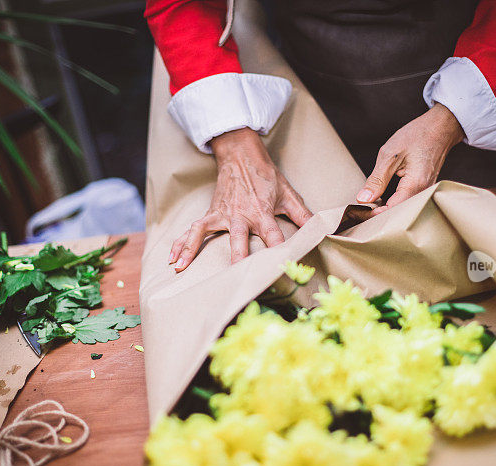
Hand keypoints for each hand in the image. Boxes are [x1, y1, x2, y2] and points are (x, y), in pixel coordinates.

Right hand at [170, 128, 312, 271]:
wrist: (242, 155)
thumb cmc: (267, 177)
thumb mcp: (289, 195)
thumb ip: (304, 215)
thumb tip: (322, 229)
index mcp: (262, 213)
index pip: (274, 237)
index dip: (279, 253)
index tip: (282, 270)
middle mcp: (241, 216)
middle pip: (238, 242)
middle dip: (238, 261)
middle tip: (236, 280)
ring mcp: (223, 215)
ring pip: (206, 234)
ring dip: (194, 250)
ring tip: (182, 269)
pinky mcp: (211, 213)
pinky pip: (194, 229)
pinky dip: (182, 243)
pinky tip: (173, 258)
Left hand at [355, 103, 464, 214]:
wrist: (441, 127)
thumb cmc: (418, 136)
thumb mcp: (390, 155)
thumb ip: (376, 180)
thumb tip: (363, 199)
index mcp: (415, 185)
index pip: (392, 210)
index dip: (374, 214)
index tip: (360, 210)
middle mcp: (423, 192)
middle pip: (398, 213)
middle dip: (379, 214)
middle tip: (362, 209)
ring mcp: (425, 191)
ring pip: (403, 208)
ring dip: (386, 209)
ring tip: (370, 205)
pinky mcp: (424, 188)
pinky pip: (407, 201)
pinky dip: (394, 203)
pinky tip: (382, 200)